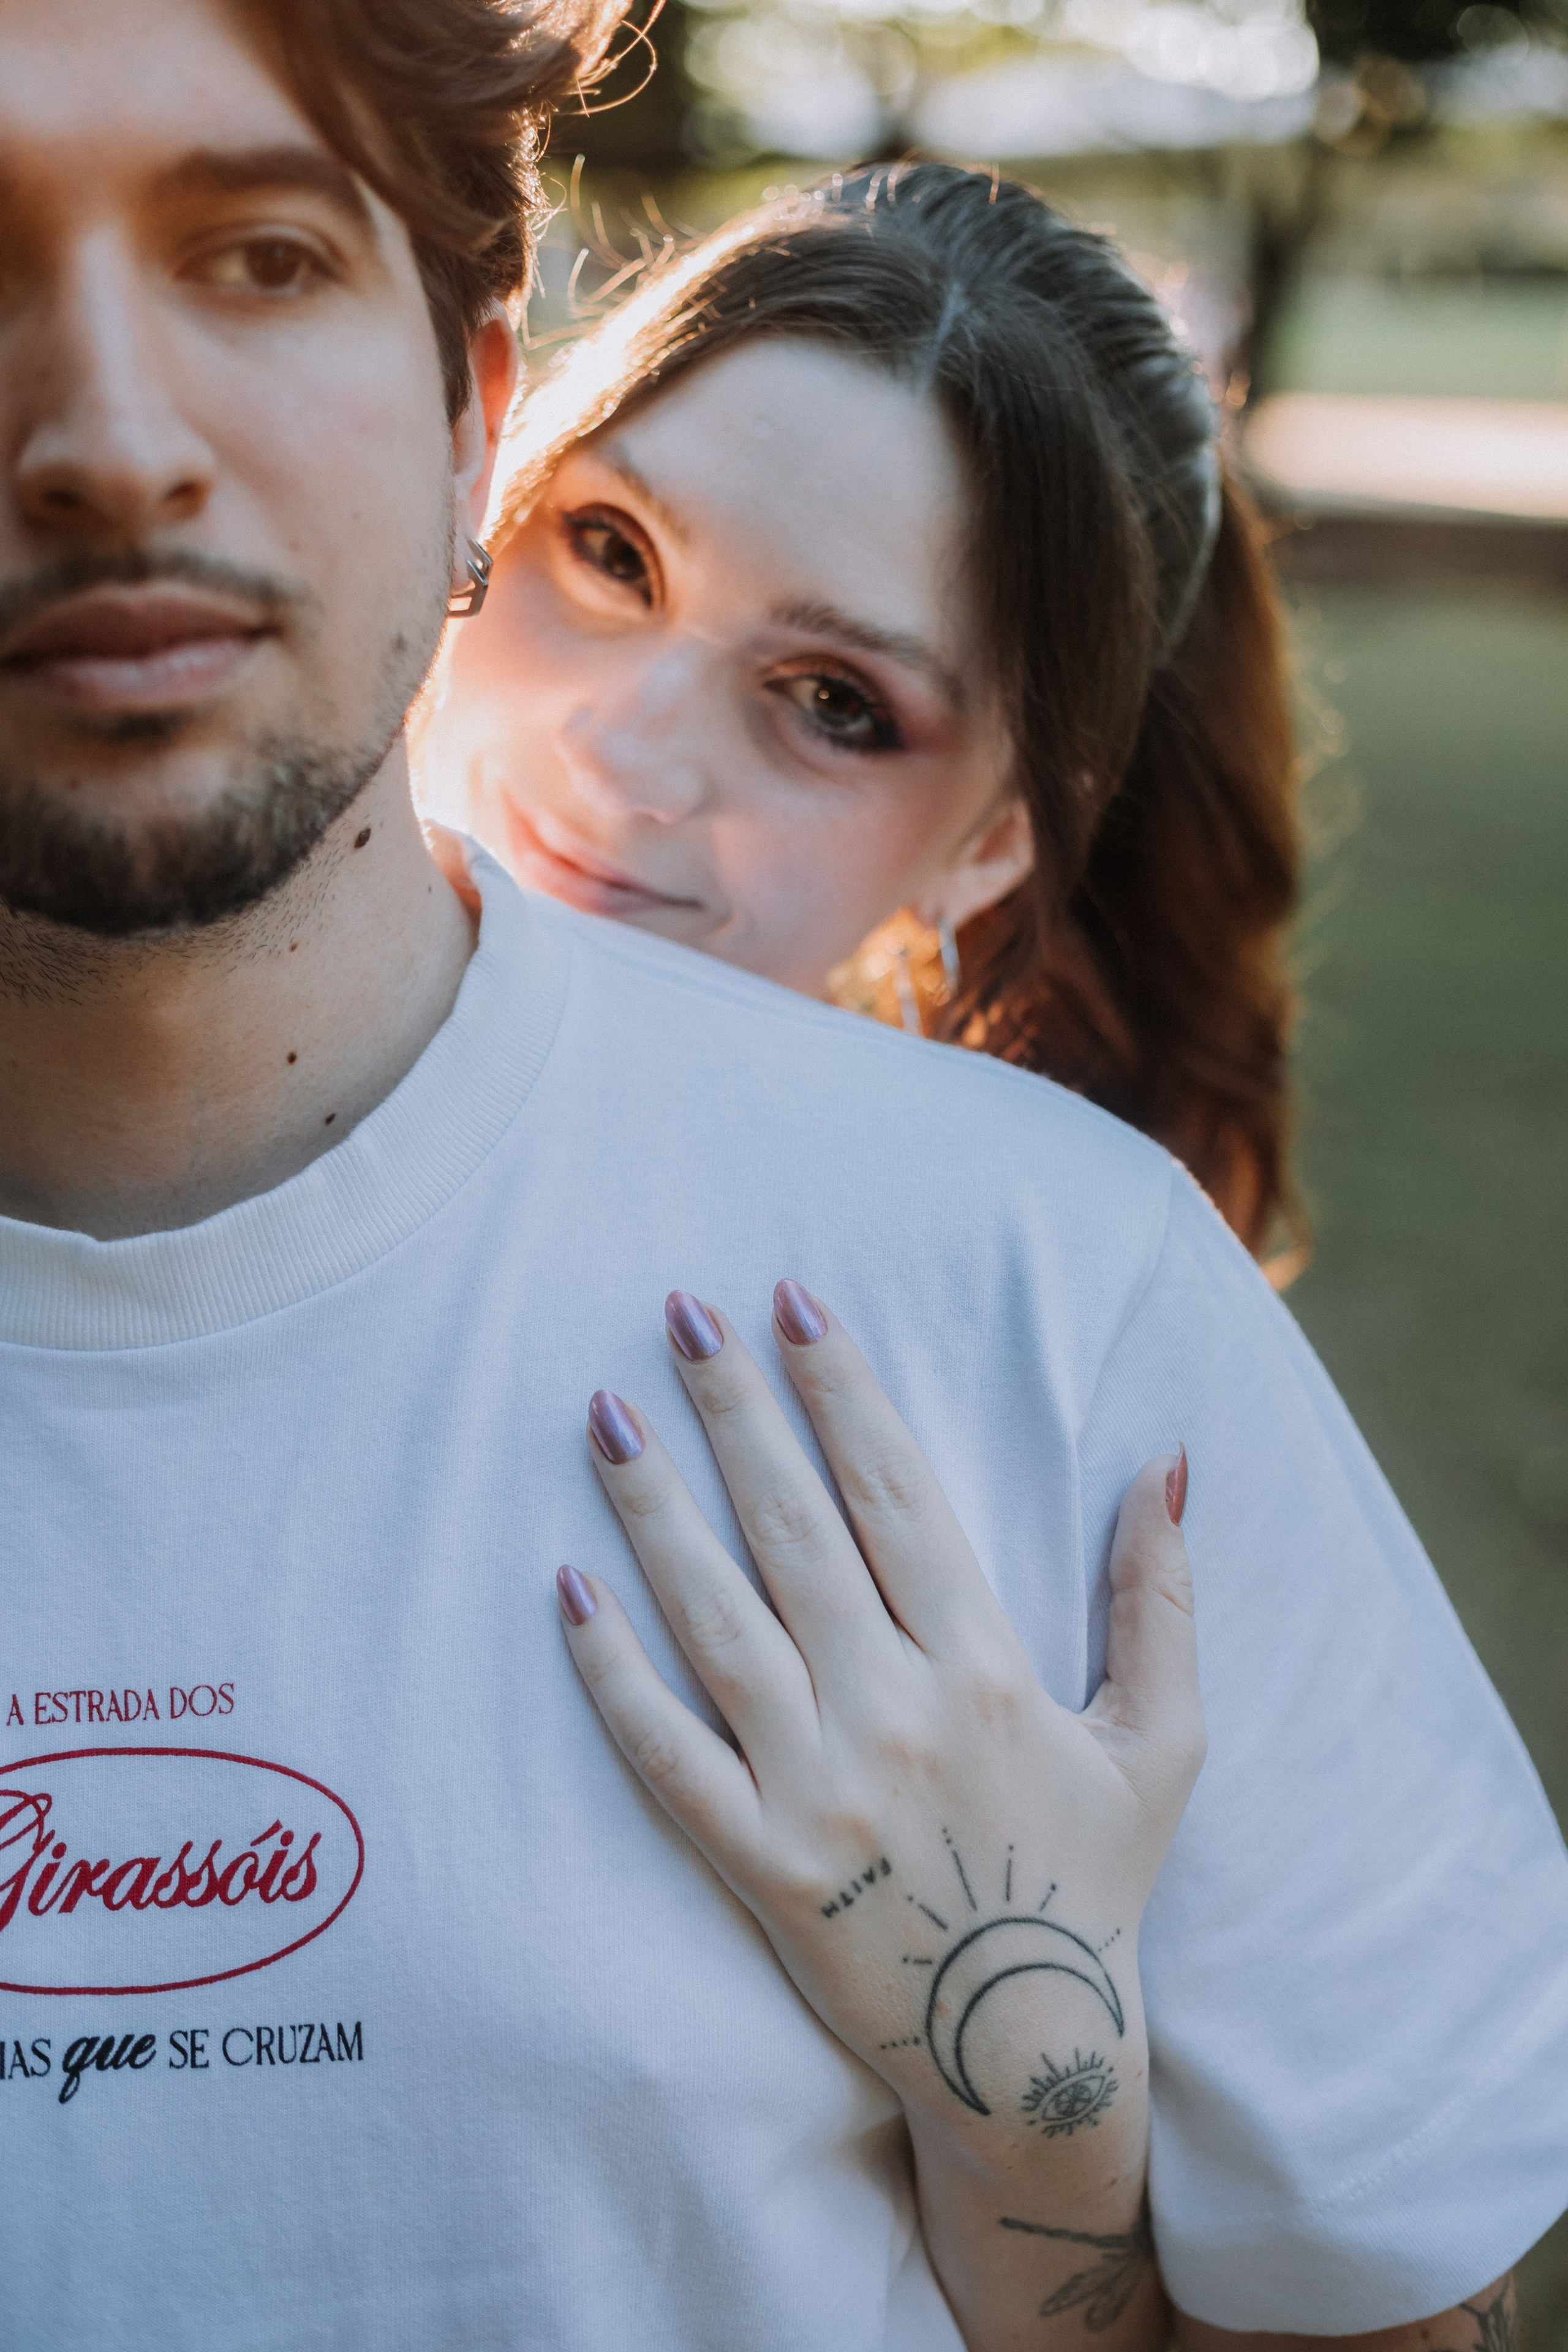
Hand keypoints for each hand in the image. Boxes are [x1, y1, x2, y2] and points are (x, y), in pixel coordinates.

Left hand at [555, 1281, 1204, 2159]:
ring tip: (606, 1414)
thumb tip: (1163, 1460)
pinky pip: (666, 1755)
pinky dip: (613, 1674)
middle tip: (681, 1312)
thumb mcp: (1163, 1742)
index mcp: (987, 1671)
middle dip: (736, 1409)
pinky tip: (568, 1588)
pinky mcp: (758, 1867)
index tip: (795, 1300)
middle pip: (795, 1530)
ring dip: (657, 1511)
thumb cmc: (1095, 1882)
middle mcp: (895, 1717)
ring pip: (719, 1622)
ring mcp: (818, 1793)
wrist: (1031, 2058)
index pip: (897, 1494)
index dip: (843, 1389)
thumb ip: (1159, 1598)